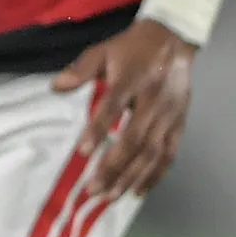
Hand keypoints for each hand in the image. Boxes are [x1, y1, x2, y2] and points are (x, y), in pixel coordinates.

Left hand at [50, 19, 195, 199]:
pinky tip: (137, 191)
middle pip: (135, 139)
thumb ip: (80, 69)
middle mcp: (154, 100)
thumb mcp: (103, 51)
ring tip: (110, 196)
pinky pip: (169, 154)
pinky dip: (155, 176)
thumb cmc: (131, 49)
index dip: (99, 129)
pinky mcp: (180, 123)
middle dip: (114, 166)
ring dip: (131, 177)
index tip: (83, 151)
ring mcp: (170, 115)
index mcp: (132, 79)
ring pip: (152, 152)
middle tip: (93, 188)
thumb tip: (55, 87)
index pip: (114, 106)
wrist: (174, 40)